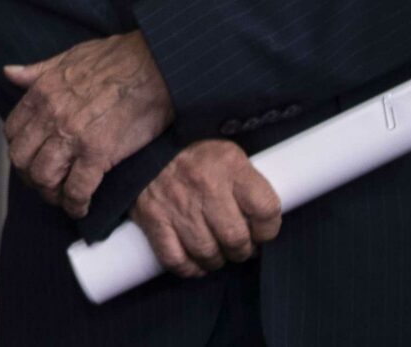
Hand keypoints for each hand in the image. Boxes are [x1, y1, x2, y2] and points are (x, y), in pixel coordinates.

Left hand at [1, 31, 173, 216]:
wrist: (155, 65)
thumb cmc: (116, 58)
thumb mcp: (67, 57)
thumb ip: (36, 71)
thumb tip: (9, 72)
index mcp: (41, 93)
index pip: (13, 133)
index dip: (21, 151)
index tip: (33, 159)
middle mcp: (51, 116)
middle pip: (23, 160)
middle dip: (31, 177)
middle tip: (48, 185)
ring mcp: (73, 136)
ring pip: (44, 178)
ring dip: (52, 194)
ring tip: (64, 198)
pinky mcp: (99, 153)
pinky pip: (77, 189)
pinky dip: (76, 204)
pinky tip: (82, 207)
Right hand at [130, 140, 281, 276]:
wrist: (142, 143)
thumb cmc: (191, 151)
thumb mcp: (225, 153)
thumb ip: (246, 182)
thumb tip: (262, 220)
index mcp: (229, 164)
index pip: (266, 210)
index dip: (268, 229)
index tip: (261, 231)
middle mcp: (204, 184)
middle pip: (236, 238)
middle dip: (241, 250)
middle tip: (238, 246)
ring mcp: (176, 203)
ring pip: (208, 253)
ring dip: (216, 260)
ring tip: (216, 251)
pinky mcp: (152, 217)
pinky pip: (176, 259)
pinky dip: (189, 268)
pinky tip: (194, 262)